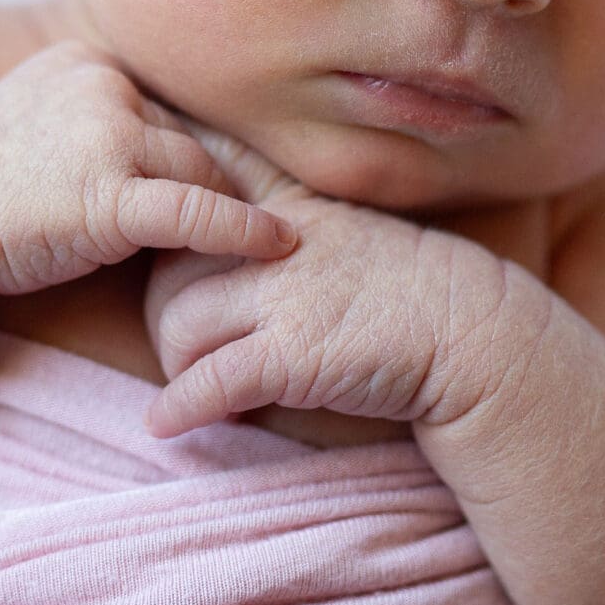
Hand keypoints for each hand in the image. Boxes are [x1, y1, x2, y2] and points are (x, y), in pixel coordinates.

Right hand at [0, 40, 297, 321]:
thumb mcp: (41, 122)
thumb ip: (100, 116)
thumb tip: (172, 139)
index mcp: (86, 61)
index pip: (162, 108)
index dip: (182, 154)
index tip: (221, 181)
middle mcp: (100, 85)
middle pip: (186, 138)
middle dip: (212, 180)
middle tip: (259, 212)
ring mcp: (104, 136)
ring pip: (199, 173)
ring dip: (222, 210)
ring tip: (259, 242)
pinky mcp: (108, 195)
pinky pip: (199, 213)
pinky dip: (244, 231)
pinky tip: (279, 244)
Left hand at [138, 117, 517, 438]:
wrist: (470, 332)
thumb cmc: (406, 292)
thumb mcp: (342, 234)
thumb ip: (286, 230)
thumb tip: (225, 254)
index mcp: (287, 206)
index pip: (201, 179)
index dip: (161, 201)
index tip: (134, 214)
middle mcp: (277, 242)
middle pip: (169, 266)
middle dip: (161, 311)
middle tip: (183, 347)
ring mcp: (284, 295)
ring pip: (177, 323)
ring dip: (173, 365)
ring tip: (194, 386)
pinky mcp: (292, 354)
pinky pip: (210, 380)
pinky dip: (179, 407)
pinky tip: (165, 425)